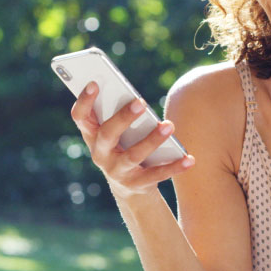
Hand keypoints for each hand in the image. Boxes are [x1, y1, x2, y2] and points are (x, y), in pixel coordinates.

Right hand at [70, 81, 194, 199]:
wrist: (129, 187)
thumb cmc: (124, 145)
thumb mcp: (117, 131)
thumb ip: (120, 114)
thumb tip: (136, 98)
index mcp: (92, 135)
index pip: (80, 117)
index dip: (83, 101)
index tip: (94, 83)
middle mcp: (100, 154)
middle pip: (108, 134)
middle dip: (123, 118)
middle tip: (141, 101)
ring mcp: (117, 171)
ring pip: (133, 155)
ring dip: (152, 140)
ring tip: (169, 125)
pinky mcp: (136, 184)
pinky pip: (156, 175)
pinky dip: (174, 166)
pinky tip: (189, 158)